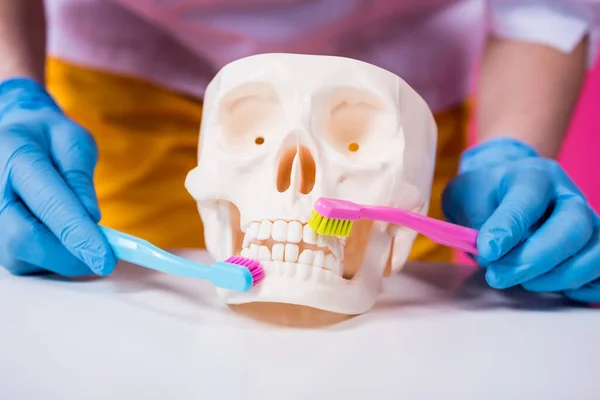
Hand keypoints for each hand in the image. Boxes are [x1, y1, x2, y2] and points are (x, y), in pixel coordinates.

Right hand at [0, 78, 115, 276]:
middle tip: (106, 257)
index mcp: (14, 156)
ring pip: (21, 257)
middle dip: (70, 256)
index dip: (79, 235)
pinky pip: (22, 261)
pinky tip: (60, 236)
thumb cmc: (47, 138)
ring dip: (61, 257)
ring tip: (79, 234)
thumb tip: (91, 218)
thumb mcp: (72, 141)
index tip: (105, 259)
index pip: (49, 204)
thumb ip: (79, 175)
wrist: (10, 137)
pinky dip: (50, 257)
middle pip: (25, 240)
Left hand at [442, 137, 599, 302]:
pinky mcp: (594, 247)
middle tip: (498, 276)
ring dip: (560, 276)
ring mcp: (588, 221)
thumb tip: (492, 256)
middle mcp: (567, 195)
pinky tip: (555, 290)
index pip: (528, 201)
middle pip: (573, 227)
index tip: (488, 251)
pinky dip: (585, 288)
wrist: (501, 192)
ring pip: (597, 252)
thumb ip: (474, 222)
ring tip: (525, 283)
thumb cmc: (483, 195)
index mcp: (533, 176)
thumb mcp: (464, 197)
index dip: (508, 229)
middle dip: (535, 259)